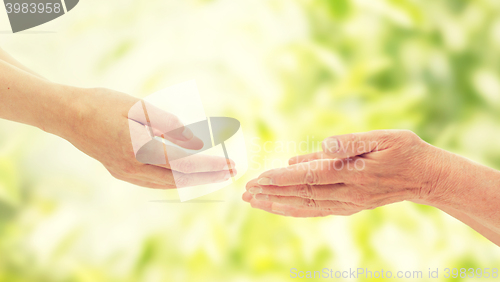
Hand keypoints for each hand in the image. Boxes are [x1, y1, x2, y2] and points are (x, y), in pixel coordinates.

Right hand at [61, 87, 234, 188]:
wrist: (68, 115)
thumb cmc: (104, 104)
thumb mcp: (140, 107)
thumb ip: (170, 125)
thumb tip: (197, 142)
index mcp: (141, 150)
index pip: (186, 163)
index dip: (211, 165)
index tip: (231, 165)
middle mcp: (135, 168)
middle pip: (181, 178)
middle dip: (209, 176)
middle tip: (231, 173)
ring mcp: (127, 174)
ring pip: (169, 183)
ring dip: (194, 180)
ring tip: (215, 175)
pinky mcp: (122, 173)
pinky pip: (156, 181)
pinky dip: (176, 179)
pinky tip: (187, 175)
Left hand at [243, 130, 445, 216]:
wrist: (425, 177)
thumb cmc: (405, 151)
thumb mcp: (383, 138)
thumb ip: (351, 142)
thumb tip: (322, 146)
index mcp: (354, 173)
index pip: (310, 177)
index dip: (283, 179)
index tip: (260, 178)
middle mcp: (348, 193)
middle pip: (302, 194)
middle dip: (272, 193)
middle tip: (245, 192)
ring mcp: (348, 203)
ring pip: (306, 206)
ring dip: (278, 204)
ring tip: (254, 202)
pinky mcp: (349, 206)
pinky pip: (316, 210)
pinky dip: (295, 209)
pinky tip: (280, 207)